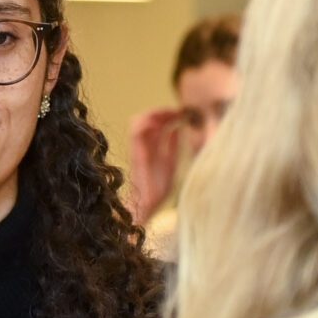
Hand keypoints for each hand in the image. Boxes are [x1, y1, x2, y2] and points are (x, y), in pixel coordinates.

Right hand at [125, 106, 184, 224]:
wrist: (147, 206)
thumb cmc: (158, 188)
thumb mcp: (170, 161)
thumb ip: (172, 145)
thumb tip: (178, 127)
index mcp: (152, 147)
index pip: (155, 123)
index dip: (166, 114)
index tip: (181, 112)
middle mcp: (143, 146)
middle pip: (145, 118)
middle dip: (160, 111)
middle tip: (177, 111)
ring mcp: (138, 149)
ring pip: (138, 122)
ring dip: (153, 115)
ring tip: (169, 115)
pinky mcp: (136, 154)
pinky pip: (136, 133)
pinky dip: (147, 123)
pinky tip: (163, 124)